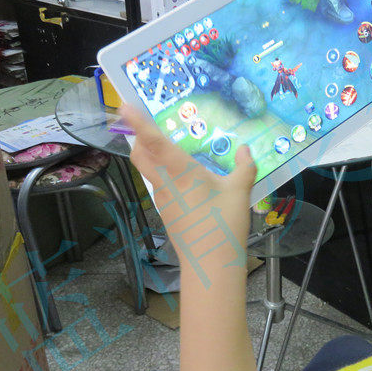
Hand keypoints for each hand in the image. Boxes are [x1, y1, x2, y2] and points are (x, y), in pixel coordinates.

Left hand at [120, 105, 256, 282]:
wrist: (210, 264)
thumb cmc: (225, 224)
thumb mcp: (240, 191)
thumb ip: (244, 167)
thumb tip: (245, 149)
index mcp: (181, 172)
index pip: (155, 142)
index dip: (139, 123)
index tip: (126, 106)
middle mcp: (165, 184)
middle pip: (140, 155)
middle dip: (137, 137)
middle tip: (142, 122)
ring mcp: (163, 200)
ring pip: (149, 171)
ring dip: (151, 156)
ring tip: (167, 146)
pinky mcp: (167, 213)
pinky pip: (160, 186)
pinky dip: (164, 174)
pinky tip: (183, 177)